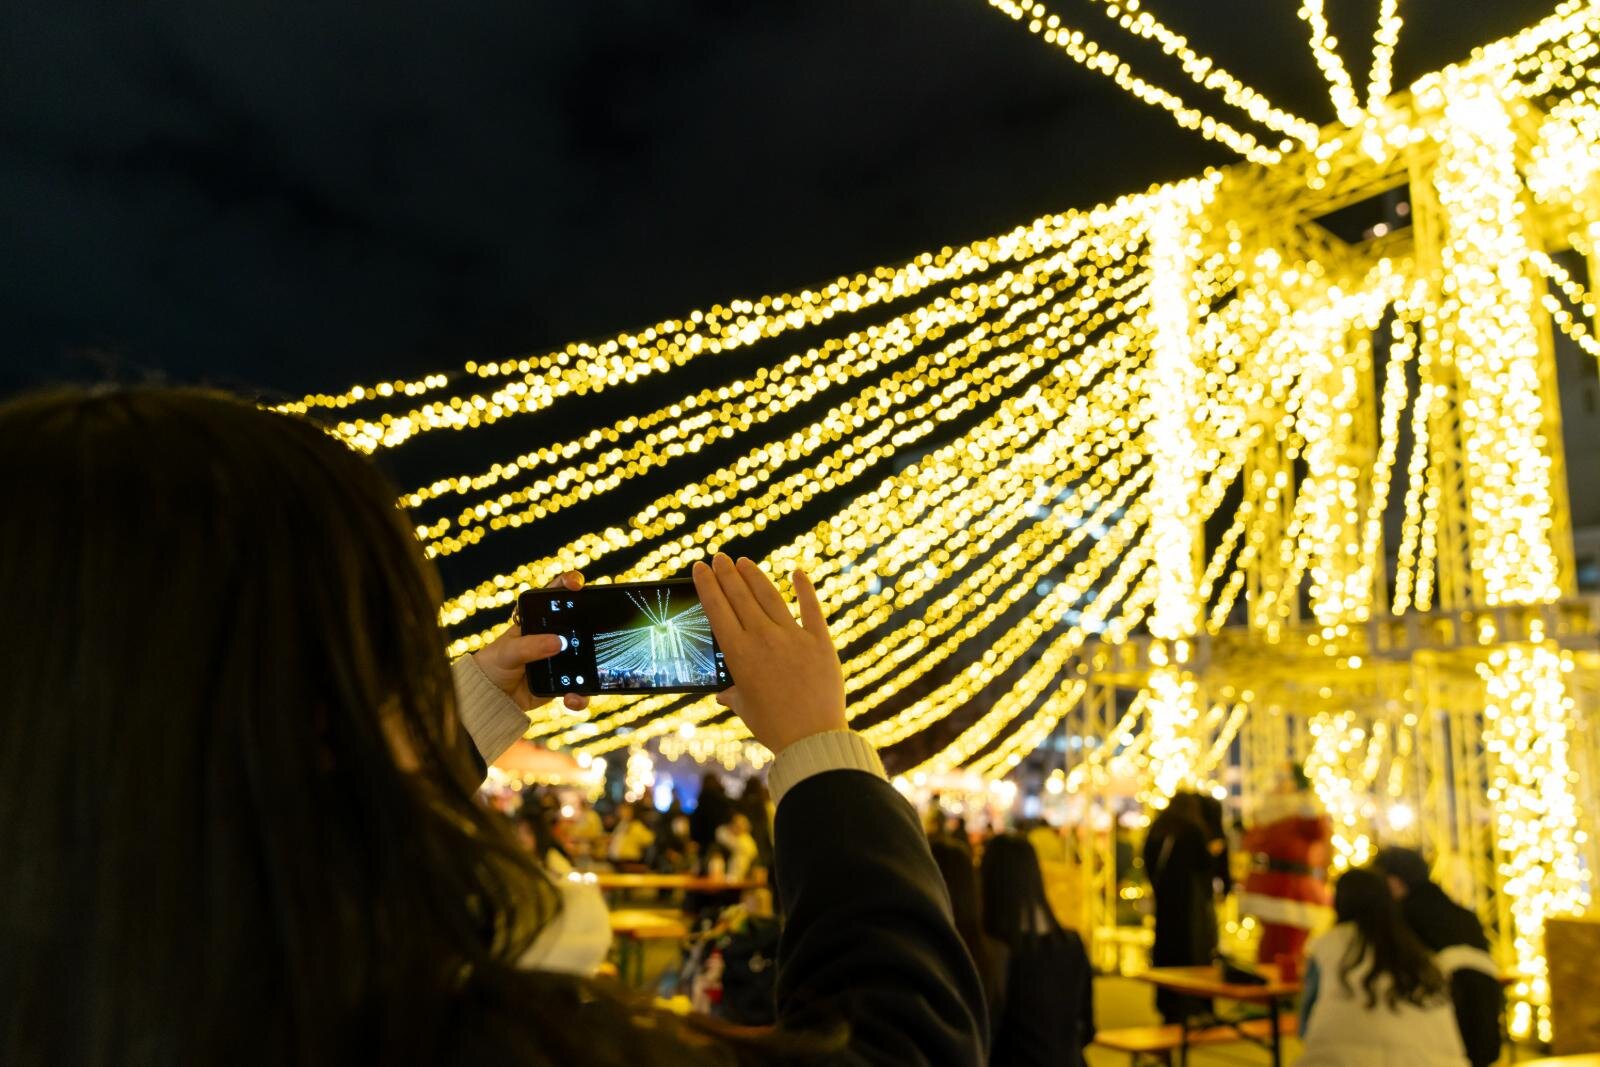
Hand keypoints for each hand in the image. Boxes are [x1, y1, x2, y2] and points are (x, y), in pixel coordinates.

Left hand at [473, 570, 589, 714]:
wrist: (491, 697)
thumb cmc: (494, 665)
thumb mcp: (507, 652)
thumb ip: (529, 646)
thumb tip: (558, 642)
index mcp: (538, 619)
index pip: (555, 595)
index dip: (568, 584)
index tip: (575, 584)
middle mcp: (553, 635)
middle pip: (580, 623)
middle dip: (593, 624)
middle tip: (599, 626)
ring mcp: (561, 658)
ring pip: (586, 657)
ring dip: (592, 665)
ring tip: (587, 676)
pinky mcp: (564, 681)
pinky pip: (579, 687)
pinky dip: (580, 695)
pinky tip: (572, 698)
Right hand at [692, 554, 844, 754]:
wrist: (812, 738)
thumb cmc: (774, 727)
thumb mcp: (746, 709)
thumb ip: (732, 695)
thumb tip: (721, 694)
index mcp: (739, 654)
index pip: (717, 609)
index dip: (708, 585)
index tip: (701, 568)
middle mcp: (763, 638)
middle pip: (740, 596)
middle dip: (727, 573)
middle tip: (720, 558)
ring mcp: (793, 637)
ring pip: (769, 596)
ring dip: (754, 576)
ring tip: (744, 562)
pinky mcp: (820, 641)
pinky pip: (811, 608)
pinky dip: (804, 588)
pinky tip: (797, 572)